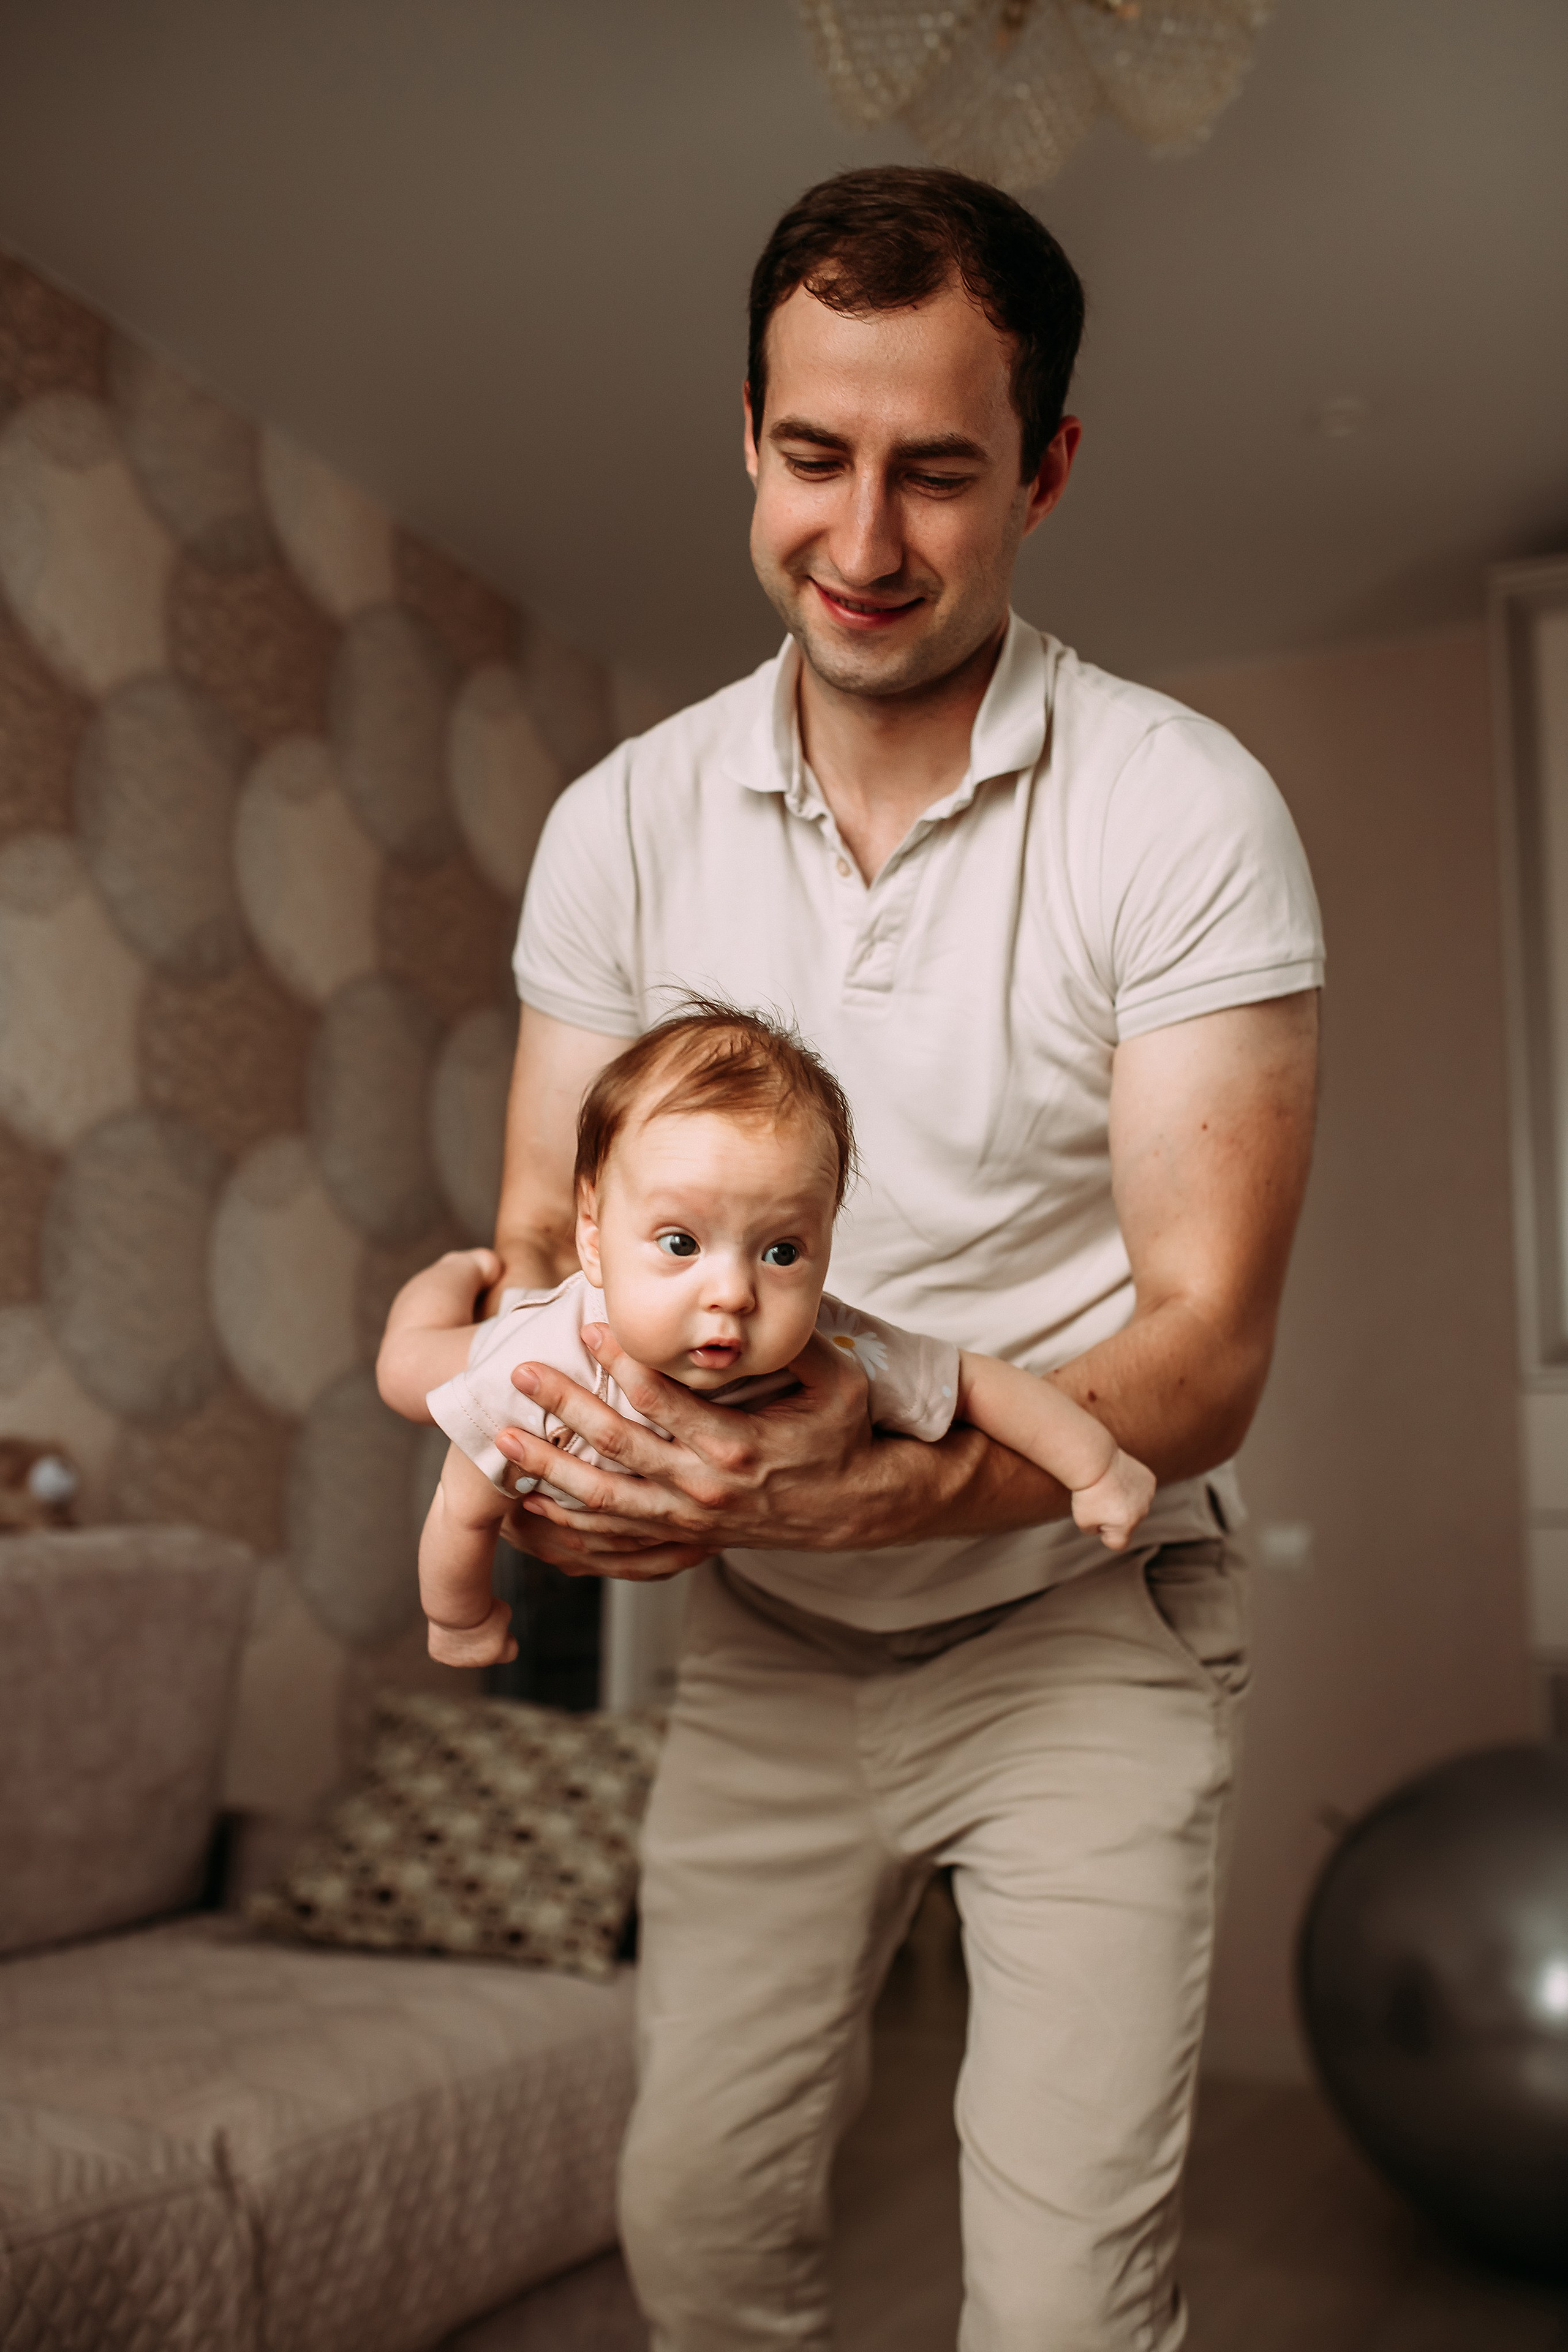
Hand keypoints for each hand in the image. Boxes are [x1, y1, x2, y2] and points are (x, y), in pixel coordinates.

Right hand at [426, 1597, 517, 1667]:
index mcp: (498, 1652)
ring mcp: (457, 1661)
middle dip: (482, 1638)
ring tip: (460, 1620)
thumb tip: (493, 1626)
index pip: (510, 1652)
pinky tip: (446, 1626)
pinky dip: (444, 1640)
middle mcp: (479, 1661)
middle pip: (484, 1651)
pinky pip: (443, 1649)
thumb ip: (502, 1624)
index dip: (506, 1637)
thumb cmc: (481, 1606)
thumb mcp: (503, 1611)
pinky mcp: (439, 1655)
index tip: (501, 1626)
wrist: (456, 1607)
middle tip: (476, 1619)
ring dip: (463, 1640)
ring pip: (462, 1652)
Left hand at [494, 1324, 892, 1575]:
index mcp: (738, 1448)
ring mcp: (689, 1521)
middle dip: (564, 1407)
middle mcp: (704, 1490)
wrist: (855, 1507)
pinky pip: (615, 1541)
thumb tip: (753, 1302)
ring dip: (549, 1470)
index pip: (664, 1402)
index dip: (622, 1363)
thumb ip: (795, 1343)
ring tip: (504, 1441)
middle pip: (618, 1448)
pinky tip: (531, 1506)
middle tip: (520, 1374)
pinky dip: (569, 1528)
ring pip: (604, 1501)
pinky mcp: (683, 1540)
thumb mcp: (838, 1382)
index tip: (586, 1326)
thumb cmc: (842, 1435)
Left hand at [1071, 1448, 1156, 1551]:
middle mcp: (1141, 1513)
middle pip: (1127, 1524)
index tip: (1095, 1519)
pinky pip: (1141, 1490)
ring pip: (1135, 1506)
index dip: (1104, 1534)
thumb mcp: (1082, 1521)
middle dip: (1114, 1516)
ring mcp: (1148, 1496)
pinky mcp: (1150, 1480)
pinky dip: (1131, 1486)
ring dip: (1124, 1501)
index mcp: (1126, 1526)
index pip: (1117, 1544)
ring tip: (1109, 1487)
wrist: (1095, 1460)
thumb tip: (1108, 1524)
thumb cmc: (1086, 1492)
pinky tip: (1119, 1478)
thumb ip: (1096, 1530)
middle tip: (1099, 1499)